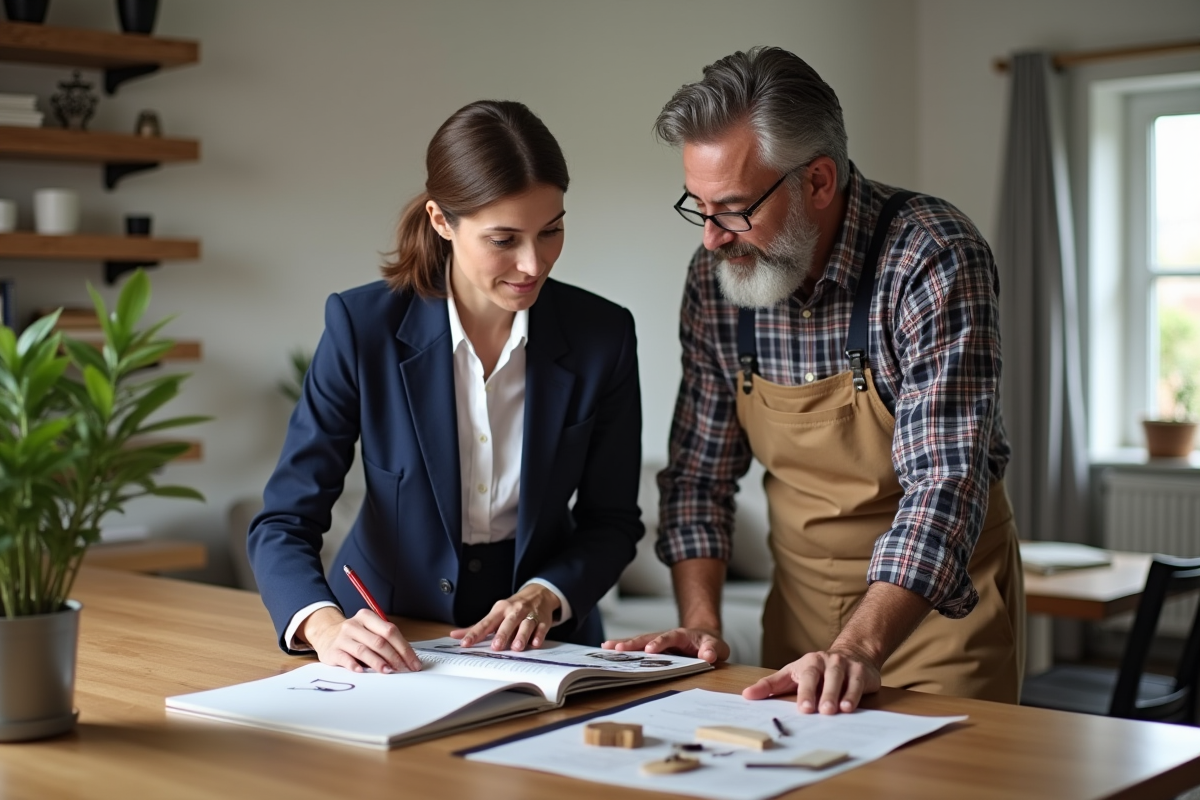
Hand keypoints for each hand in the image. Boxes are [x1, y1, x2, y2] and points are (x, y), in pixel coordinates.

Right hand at [299, 606, 421, 673]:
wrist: (326, 635)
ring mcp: (342, 637)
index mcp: (367, 617)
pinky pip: (345, 659)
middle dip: (394, 657)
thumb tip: (407, 658)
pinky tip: (362, 671)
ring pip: (364, 650)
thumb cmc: (354, 636)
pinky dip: (355, 666)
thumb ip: (385, 640)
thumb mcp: (369, 631)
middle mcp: (354, 625)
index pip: (390, 631)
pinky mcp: (332, 651)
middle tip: (403, 669)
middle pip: (379, 641)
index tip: (413, 662)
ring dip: (378, 663)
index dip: (404, 648)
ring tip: (388, 671)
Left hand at [449, 584, 559, 650]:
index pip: (485, 623)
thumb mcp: (495, 614)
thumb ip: (477, 627)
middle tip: (496, 647)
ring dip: (521, 636)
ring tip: (517, 647)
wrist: (539, 594)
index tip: (465, 644)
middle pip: (507, 623)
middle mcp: (514, 611)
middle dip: (502, 634)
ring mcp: (529, 615)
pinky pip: (541, 628)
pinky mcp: (543, 620)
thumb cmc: (512, 608)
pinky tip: (535, 643)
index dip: (475, 633)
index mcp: (500, 610)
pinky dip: (538, 636)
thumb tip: (454, 636)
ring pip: (525, 625)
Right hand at [601, 628, 729, 663]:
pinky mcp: (652, 648)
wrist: (704, 640)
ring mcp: (657, 641)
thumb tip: (707, 656)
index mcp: (681, 635)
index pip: (669, 637)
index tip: (650, 650)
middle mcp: (666, 636)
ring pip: (638, 641)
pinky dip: (623, 649)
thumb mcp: (717, 647)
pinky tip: (607, 650)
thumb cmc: (709, 645)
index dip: (659, 643)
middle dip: (632, 643)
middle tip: (617, 649)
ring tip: (606, 648)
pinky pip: (636, 649)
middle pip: (647, 637)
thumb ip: (713, 650)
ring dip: (623, 644)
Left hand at [741, 647, 880, 713]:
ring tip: (832, 711)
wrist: (854, 654)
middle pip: (817, 676)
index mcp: (807, 663)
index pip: (800, 676)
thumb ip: (771, 685)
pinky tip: (849, 707)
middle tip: (810, 711)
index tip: (796, 708)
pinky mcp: (861, 673)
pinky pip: (856, 684)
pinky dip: (853, 696)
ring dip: (835, 695)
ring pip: (838, 679)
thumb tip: (746, 695)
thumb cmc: (818, 671)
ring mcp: (844, 665)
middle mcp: (825, 661)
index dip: (797, 691)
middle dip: (813, 693)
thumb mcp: (793, 675)